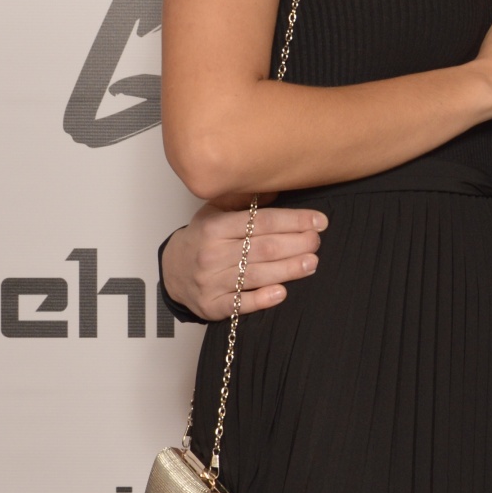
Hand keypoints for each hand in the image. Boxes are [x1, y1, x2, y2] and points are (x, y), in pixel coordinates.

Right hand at [160, 202, 326, 320]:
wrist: (173, 270)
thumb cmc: (202, 238)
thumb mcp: (215, 211)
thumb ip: (243, 200)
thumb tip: (276, 187)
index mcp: (215, 227)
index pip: (261, 222)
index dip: (293, 221)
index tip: (318, 221)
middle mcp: (212, 253)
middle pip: (262, 248)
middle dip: (295, 244)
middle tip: (317, 241)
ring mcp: (210, 281)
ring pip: (256, 275)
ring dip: (288, 270)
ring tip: (312, 263)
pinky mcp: (211, 305)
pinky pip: (239, 304)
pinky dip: (261, 299)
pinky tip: (282, 292)